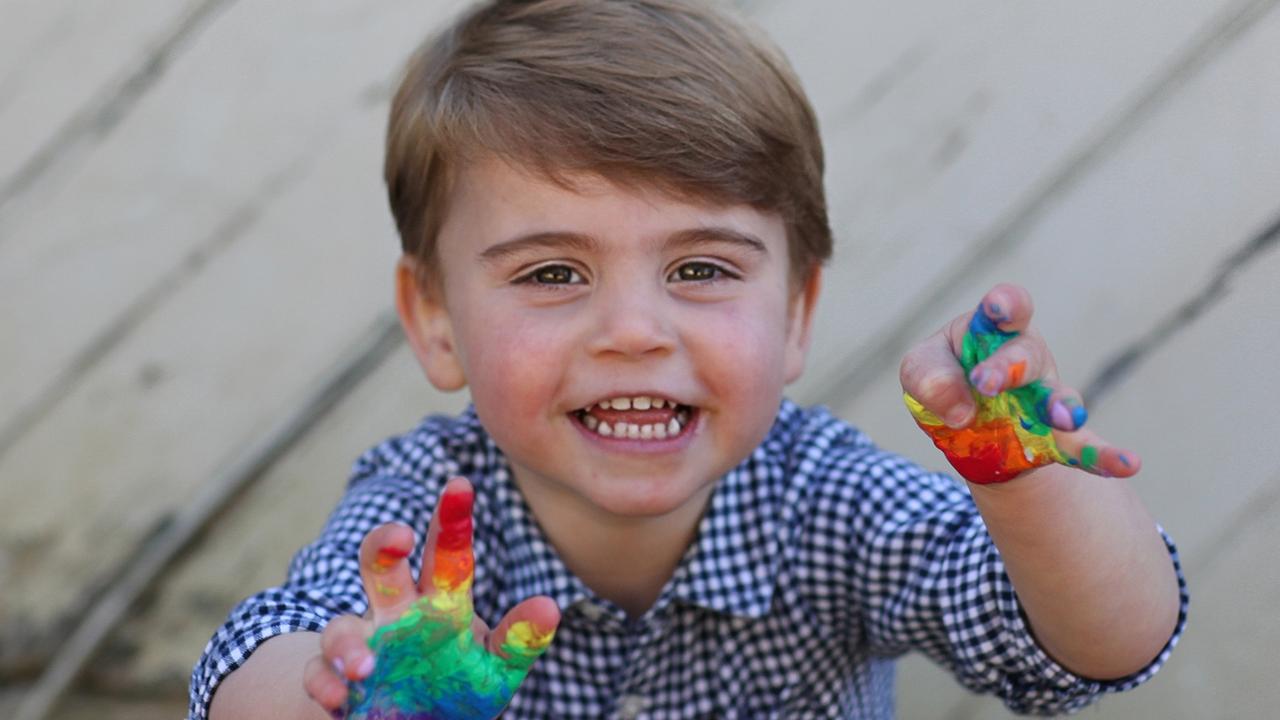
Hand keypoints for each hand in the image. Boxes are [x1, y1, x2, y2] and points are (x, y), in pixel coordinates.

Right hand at [303, 477, 559, 718]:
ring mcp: (364, 645)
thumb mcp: (496, 669)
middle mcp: (396, 614)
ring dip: (348, 644)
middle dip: (384, 545)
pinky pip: (318, 673)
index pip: (446, 555)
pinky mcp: (337, 682)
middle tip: (400, 537)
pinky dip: (325, 683)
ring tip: (365, 668)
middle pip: (381, 564)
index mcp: (440, 603)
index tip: (460, 484)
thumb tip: (550, 607)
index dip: (451, 520)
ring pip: (340, 626)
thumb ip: (519, 640)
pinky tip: (342, 698)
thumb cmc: (460, 689)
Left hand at [900, 283, 1140, 483]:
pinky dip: (1104, 456)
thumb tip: (960, 408)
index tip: (999, 309)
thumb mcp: (919, 371)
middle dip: (1008, 366)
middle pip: (1026, 355)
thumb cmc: (943, 380)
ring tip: (1064, 420)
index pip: (1006, 308)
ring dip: (1061, 407)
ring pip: (1057, 397)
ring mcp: (1043, 399)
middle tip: (986, 383)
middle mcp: (1025, 359)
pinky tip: (1128, 463)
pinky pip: (1083, 448)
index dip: (1006, 304)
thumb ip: (928, 377)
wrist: (965, 429)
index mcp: (990, 331)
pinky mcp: (1052, 438)